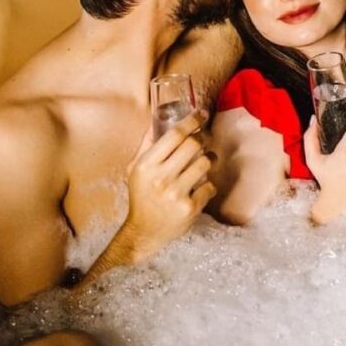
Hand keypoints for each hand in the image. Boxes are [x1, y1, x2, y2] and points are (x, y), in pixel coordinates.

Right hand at [121, 109, 214, 258]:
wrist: (144, 231)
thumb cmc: (141, 196)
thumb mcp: (135, 169)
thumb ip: (147, 145)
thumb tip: (157, 120)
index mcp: (146, 165)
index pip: (174, 135)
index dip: (191, 121)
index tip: (201, 114)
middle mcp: (161, 178)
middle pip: (193, 145)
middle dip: (203, 137)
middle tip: (205, 138)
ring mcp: (176, 194)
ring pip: (205, 163)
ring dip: (210, 158)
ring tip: (207, 160)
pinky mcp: (190, 208)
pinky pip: (210, 185)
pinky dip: (208, 184)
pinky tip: (201, 186)